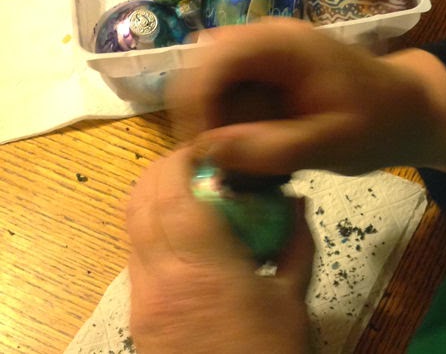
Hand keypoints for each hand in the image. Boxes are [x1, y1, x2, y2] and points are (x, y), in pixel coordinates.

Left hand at [126, 147, 313, 353]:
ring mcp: (142, 297)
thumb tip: (297, 201)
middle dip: (165, 168)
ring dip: (154, 196)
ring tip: (193, 192)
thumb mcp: (293, 300)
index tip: (211, 147)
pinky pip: (135, 252)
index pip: (174, 191)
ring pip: (130, 224)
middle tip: (201, 163)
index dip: (185, 158)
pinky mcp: (136, 314)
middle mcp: (161, 276)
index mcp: (203, 267)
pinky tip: (186, 236)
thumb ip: (296, 243)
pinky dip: (153, 227)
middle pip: (140, 200)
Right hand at [169, 17, 445, 177]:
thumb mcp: (333, 144)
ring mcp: (266, 52)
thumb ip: (273, 148)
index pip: (214, 58)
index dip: (196, 102)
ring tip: (236, 159)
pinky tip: (251, 149)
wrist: (409, 111)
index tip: (202, 151)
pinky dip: (230, 121)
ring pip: (211, 82)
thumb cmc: (380, 124)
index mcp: (284, 45)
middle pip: (203, 67)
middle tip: (216, 162)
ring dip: (215, 120)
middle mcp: (267, 38)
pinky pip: (230, 92)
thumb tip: (208, 150)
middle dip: (202, 114)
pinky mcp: (267, 71)